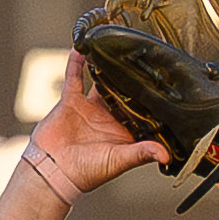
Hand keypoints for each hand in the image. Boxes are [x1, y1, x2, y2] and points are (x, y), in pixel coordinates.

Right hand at [27, 52, 166, 196]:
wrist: (53, 172)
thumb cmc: (87, 173)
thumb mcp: (119, 161)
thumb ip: (142, 153)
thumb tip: (166, 155)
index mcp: (124, 131)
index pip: (142, 109)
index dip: (152, 97)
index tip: (164, 80)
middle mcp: (109, 117)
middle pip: (123, 91)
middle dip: (132, 76)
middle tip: (143, 55)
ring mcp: (90, 108)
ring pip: (101, 81)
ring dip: (107, 66)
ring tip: (117, 46)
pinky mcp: (70, 102)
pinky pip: (74, 78)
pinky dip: (76, 63)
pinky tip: (83, 48)